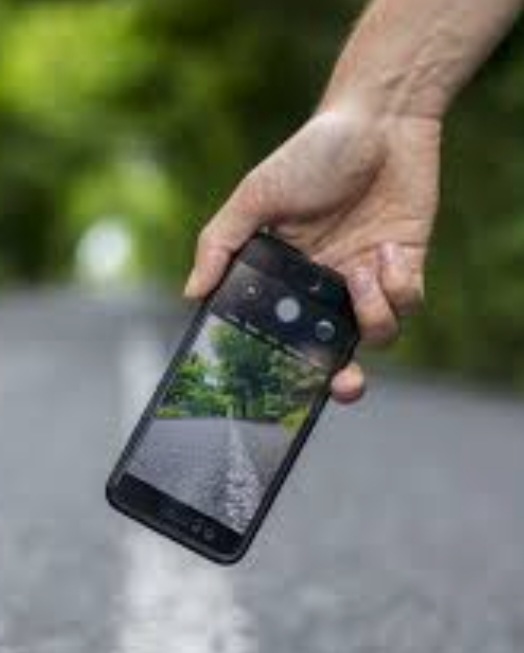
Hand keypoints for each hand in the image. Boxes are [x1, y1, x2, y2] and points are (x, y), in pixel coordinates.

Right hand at [185, 105, 440, 402]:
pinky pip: (407, 301)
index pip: (284, 335)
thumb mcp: (255, 195)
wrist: (379, 119)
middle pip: (335, 352)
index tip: (283, 390)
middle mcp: (327, 287)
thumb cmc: (310, 154)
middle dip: (342, 381)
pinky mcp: (405, 265)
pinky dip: (399, 284)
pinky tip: (388, 247)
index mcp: (289, 278)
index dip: (287, 368)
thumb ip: (221, 242)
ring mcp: (368, 279)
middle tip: (342, 385)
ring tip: (361, 269)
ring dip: (371, 312)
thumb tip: (191, 293)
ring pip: (378, 332)